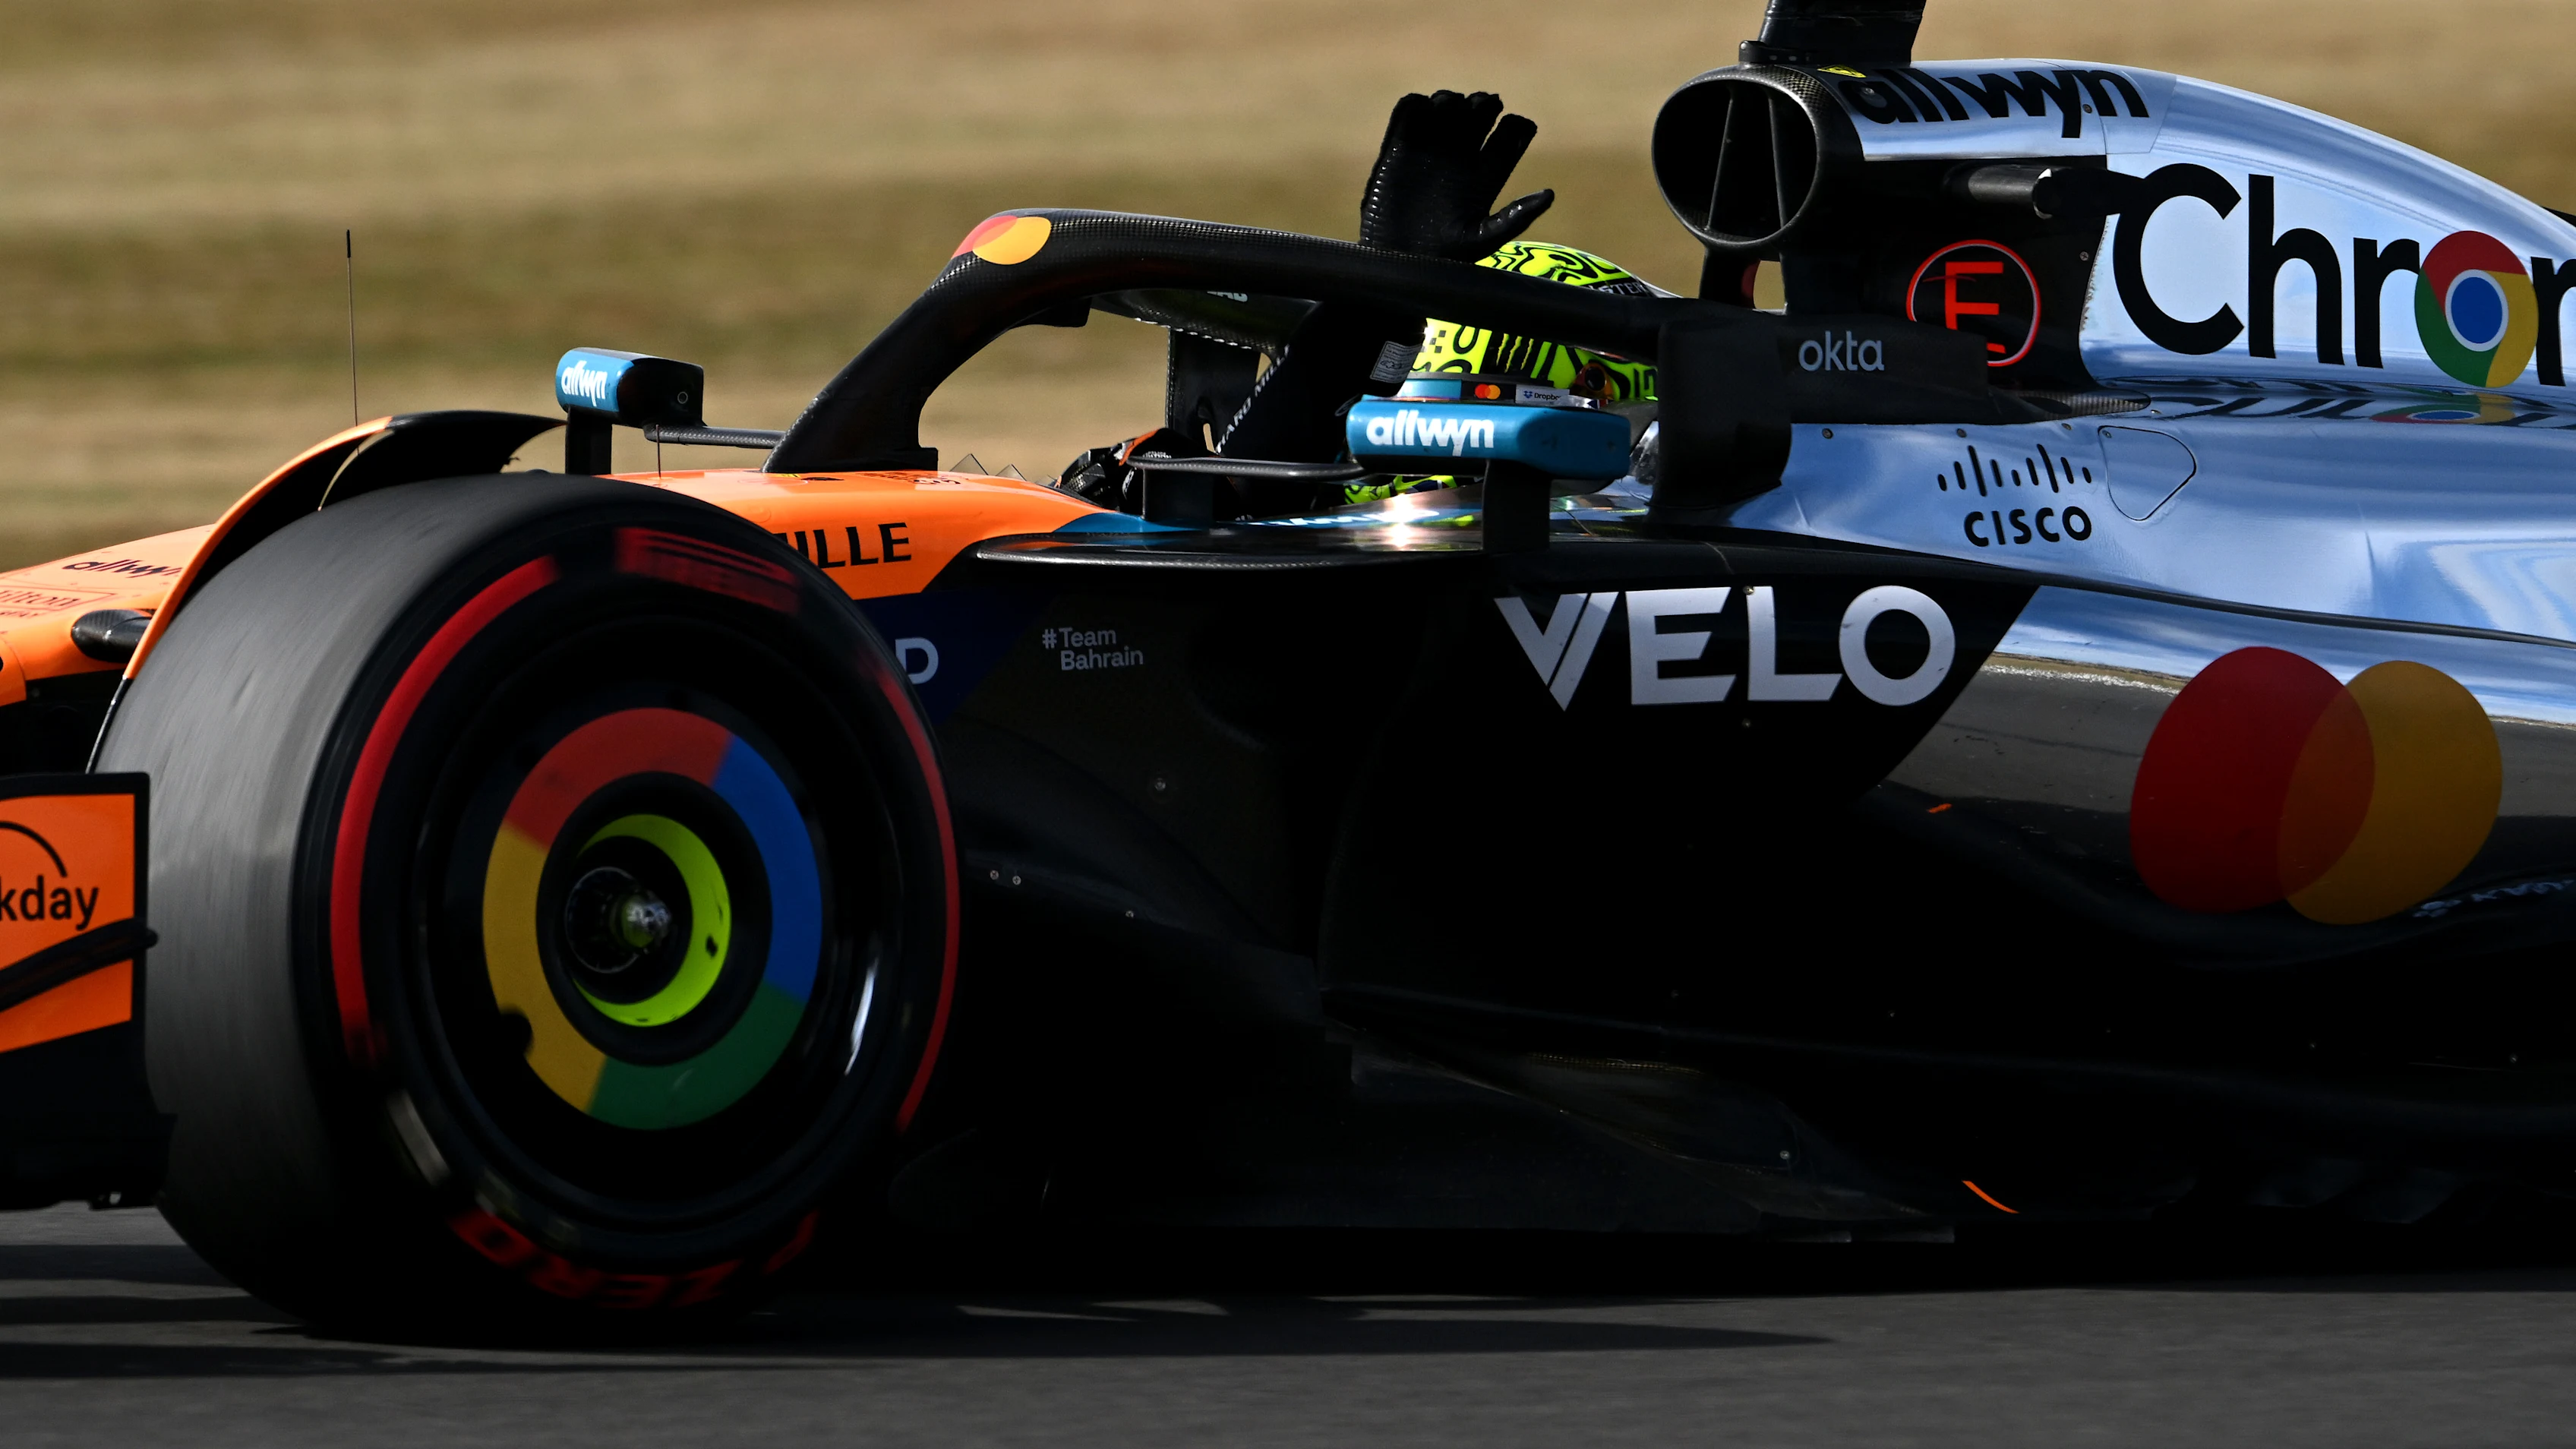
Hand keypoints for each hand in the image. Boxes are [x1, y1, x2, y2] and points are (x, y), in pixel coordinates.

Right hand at [1358, 90, 1553, 260]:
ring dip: (1449, 100)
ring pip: (1447, 106)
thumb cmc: (1442, 257)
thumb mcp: (1482, 240)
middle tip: (1479, 109)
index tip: (1510, 128)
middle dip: (1483, 104)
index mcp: (1486, 175)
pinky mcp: (1398, 148)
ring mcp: (1430, 150)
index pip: (1512, 137)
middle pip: (1481, 113)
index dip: (1516, 126)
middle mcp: (1461, 158)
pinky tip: (1419, 115)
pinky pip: (1410, 112)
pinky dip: (1415, 105)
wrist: (1396, 261)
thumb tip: (1550, 194)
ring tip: (1445, 109)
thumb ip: (1515, 218)